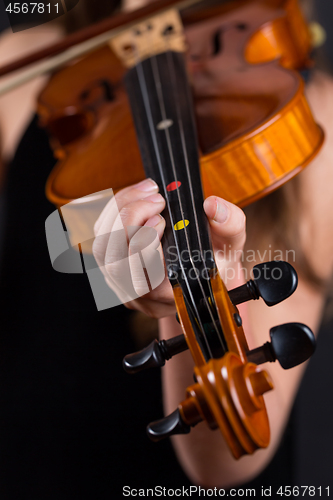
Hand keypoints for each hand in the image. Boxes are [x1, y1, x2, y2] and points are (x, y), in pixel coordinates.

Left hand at [93, 178, 245, 317]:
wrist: (196, 269)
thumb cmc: (211, 260)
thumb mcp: (230, 244)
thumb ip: (230, 225)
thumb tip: (212, 205)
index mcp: (170, 296)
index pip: (145, 281)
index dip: (144, 249)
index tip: (161, 219)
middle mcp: (140, 295)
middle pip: (116, 263)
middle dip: (130, 220)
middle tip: (156, 199)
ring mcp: (120, 282)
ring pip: (102, 248)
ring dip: (120, 210)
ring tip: (148, 191)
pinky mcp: (109, 264)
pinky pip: (99, 237)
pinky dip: (113, 210)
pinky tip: (136, 195)